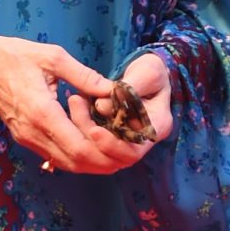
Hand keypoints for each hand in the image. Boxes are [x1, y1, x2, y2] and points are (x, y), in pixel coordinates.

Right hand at [0, 21, 125, 173]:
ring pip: (66, 164)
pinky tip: (92, 142)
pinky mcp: (25, 139)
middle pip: (76, 163)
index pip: (78, 147)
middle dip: (106, 161)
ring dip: (93, 162)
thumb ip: (85, 76)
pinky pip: (56, 157)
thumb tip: (115, 91)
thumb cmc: (15, 55)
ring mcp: (27, 139)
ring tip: (116, 146)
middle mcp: (33, 133)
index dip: (105, 150)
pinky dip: (78, 156)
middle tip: (128, 147)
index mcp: (41, 112)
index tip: (125, 139)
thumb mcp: (53, 57)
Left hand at [67, 52, 175, 169]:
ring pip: (98, 157)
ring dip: (81, 132)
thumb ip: (126, 89)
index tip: (93, 129)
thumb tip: (101, 105)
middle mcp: (143, 142)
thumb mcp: (148, 71)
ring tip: (75, 99)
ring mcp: (127, 144)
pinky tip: (73, 108)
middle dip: (90, 137)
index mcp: (157, 126)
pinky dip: (78, 133)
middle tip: (75, 102)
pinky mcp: (112, 141)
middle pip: (113, 160)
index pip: (132, 151)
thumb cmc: (151, 71)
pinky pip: (91, 149)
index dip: (111, 145)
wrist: (148, 74)